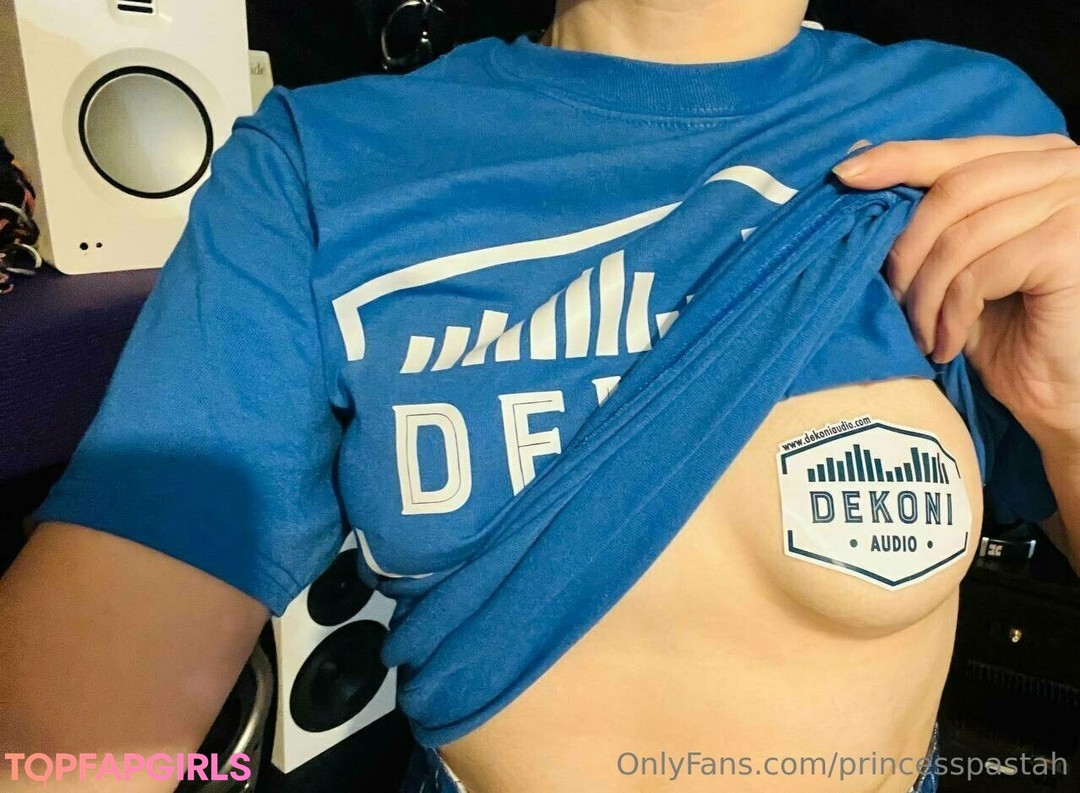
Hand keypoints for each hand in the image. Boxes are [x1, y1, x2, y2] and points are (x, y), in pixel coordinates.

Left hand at [833, 135, 1079, 452]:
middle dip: (906, 247)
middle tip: (892, 294)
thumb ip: (927, 216)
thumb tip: (855, 168)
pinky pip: (977, 273)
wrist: (1062, 393)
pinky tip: (945, 344)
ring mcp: (1072, 204)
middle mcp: (1063, 168)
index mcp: (1038, 160)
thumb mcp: (960, 261)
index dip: (896, 160)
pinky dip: (949, 315)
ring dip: (924, 293)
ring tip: (919, 331)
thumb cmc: (1012, 327)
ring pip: (959, 236)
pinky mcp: (1067, 247)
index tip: (844, 176)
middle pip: (953, 189)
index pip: (956, 150)